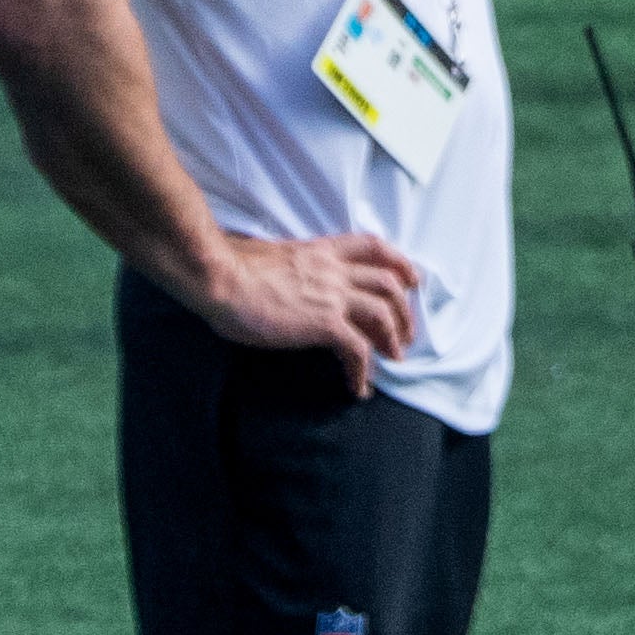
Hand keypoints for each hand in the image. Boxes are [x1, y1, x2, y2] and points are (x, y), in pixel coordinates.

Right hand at [189, 228, 426, 398]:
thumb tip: (284, 277)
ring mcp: (333, 296)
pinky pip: (357, 349)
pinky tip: (358, 387)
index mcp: (323, 251)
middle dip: (403, 309)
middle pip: (388, 283)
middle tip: (405, 332)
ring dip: (393, 337)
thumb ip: (291, 265)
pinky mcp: (324, 323)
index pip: (374, 248)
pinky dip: (362, 370)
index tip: (410, 278)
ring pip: (383, 313)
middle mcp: (335, 270)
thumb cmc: (233, 269)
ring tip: (394, 357)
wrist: (223, 280)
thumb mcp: (272, 256)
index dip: (398, 262)